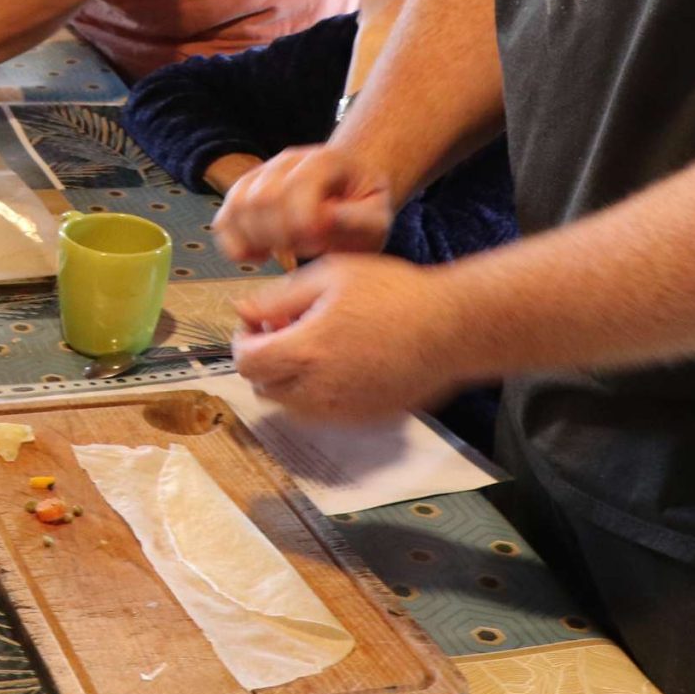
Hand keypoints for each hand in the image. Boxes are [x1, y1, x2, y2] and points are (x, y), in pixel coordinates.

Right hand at [213, 144, 398, 266]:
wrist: (351, 190)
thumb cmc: (365, 207)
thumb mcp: (378, 218)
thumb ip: (356, 221)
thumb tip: (324, 221)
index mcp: (325, 161)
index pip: (297, 188)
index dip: (304, 224)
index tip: (319, 241)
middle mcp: (288, 160)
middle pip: (262, 197)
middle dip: (280, 235)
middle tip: (303, 248)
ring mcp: (262, 173)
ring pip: (238, 206)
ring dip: (257, 240)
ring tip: (281, 252)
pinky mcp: (245, 193)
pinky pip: (224, 218)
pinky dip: (235, 244)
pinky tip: (259, 255)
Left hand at [231, 254, 469, 421]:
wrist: (451, 327)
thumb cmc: (396, 294)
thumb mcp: (330, 275)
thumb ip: (279, 297)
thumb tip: (244, 309)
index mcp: (307, 351)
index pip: (246, 363)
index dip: (244, 342)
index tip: (259, 325)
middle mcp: (320, 389)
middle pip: (263, 388)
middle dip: (264, 360)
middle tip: (284, 332)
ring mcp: (343, 409)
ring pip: (289, 405)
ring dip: (288, 380)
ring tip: (314, 347)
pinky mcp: (364, 418)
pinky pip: (321, 414)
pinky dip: (315, 394)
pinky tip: (338, 363)